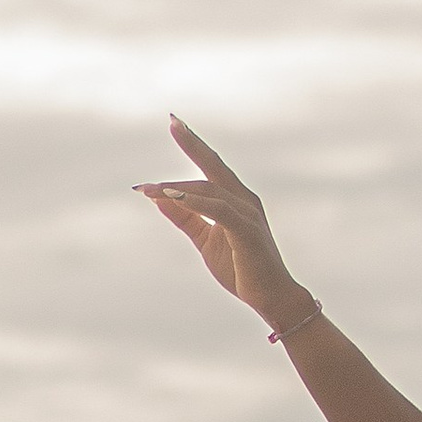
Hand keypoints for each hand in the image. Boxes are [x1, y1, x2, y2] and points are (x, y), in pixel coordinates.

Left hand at [135, 117, 304, 322]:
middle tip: (173, 121)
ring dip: (176, 189)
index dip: (194, 145)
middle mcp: (244, 201)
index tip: (176, 123)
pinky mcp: (247, 230)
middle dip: (193, 143)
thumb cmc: (243, 271)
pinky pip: (217, 210)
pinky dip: (194, 202)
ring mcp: (247, 214)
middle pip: (213, 166)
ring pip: (208, 190)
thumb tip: (159, 199)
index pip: (211, 168)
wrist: (272, 299)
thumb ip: (186, 219)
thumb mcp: (206, 241)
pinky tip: (172, 198)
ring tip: (149, 190)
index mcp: (236, 201)